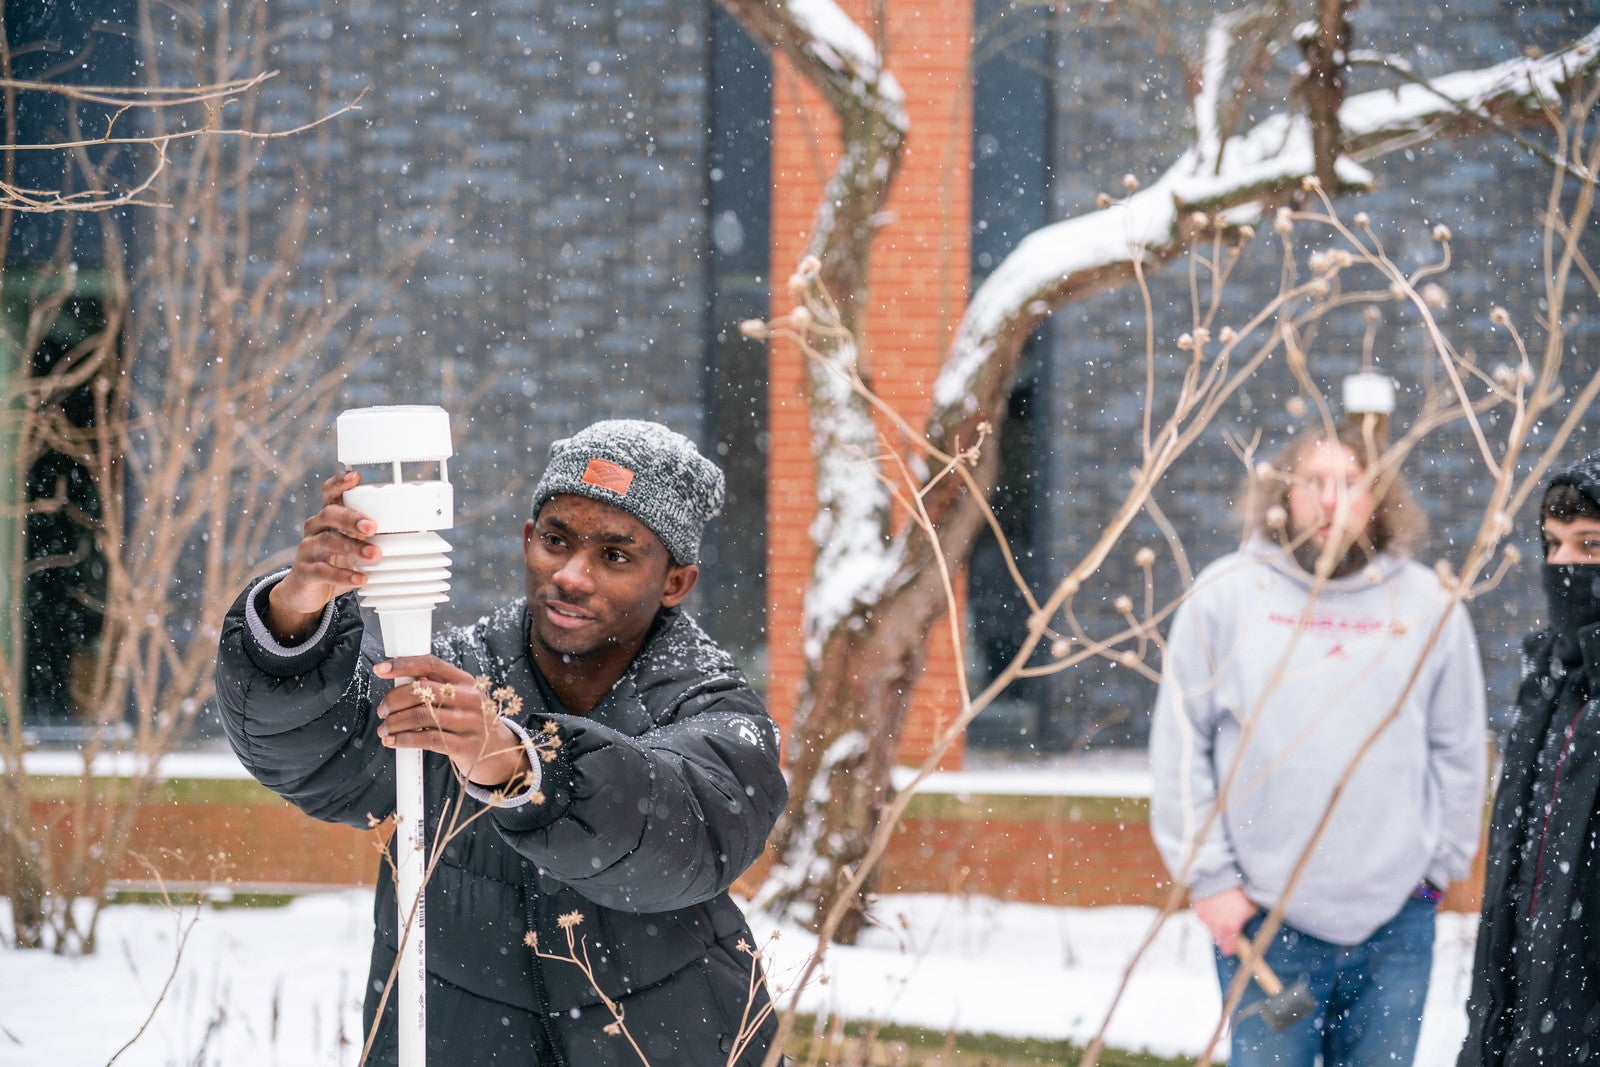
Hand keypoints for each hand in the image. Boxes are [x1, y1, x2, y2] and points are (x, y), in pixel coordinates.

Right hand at [266, 471, 378, 642]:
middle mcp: (315, 528)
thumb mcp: (354, 545)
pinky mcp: (305, 571)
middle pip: (329, 514)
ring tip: (374, 554)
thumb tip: (410, 531)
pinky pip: (323, 571)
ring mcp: (308, 549)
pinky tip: (361, 578)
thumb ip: (373, 537)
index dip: (339, 483)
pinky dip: (343, 575)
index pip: (329, 494)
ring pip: (327, 542)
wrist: (308, 592)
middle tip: (372, 526)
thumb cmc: (336, 562)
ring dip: (352, 547)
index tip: (355, 477)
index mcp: (328, 517)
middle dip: (351, 518)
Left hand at [374, 656, 531, 788]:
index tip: (381, 669)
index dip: (403, 664)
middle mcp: (469, 699)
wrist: (500, 753)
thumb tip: (399, 681)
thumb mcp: (463, 699)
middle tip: (383, 710)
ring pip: (419, 716)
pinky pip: (425, 739)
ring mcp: (468, 722)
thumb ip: (437, 688)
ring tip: (384, 729)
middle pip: (420, 691)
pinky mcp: (464, 746)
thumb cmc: (473, 722)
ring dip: (393, 722)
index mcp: (466, 682)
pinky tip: (392, 741)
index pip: (431, 664)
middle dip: (392, 700)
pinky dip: (402, 740)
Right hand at [1191, 887, 1256, 955]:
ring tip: (1223, 907)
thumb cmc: (1240, 890)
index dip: (1232, 947)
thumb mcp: (1251, 908)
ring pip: (1209, 925)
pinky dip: (1208, 910)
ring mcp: (1203, 915)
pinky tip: (1215, 901)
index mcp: (1229, 928)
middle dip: (1224, 933)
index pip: (1227, 949)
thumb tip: (1247, 929)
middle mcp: (1214, 924)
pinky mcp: (1196, 905)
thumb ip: (1247, 922)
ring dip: (1215, 920)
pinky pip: (1202, 913)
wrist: (1222, 871)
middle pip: (1218, 937)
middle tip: (1231, 921)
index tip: (1234, 944)